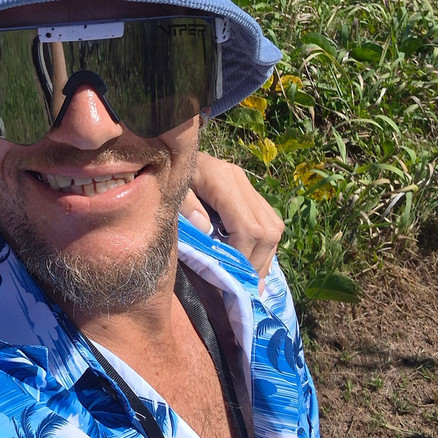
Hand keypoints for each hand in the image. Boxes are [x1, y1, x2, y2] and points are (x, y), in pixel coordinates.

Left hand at [180, 152, 284, 289]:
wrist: (169, 151)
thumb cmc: (164, 173)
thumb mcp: (169, 188)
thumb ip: (185, 207)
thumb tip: (206, 229)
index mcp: (223, 179)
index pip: (247, 227)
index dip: (242, 255)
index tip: (229, 275)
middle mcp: (241, 181)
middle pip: (268, 230)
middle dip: (257, 262)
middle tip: (245, 286)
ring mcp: (248, 187)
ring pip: (274, 228)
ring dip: (264, 257)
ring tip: (249, 279)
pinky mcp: (250, 193)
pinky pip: (269, 223)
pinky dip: (263, 246)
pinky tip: (250, 260)